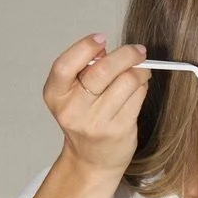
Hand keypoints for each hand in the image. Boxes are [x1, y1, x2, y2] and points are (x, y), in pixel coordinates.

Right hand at [44, 34, 148, 179]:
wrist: (92, 158)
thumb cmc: (84, 117)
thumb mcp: (72, 93)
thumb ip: (84, 69)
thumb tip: (107, 48)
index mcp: (55, 95)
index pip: (64, 66)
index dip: (84, 47)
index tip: (102, 38)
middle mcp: (72, 110)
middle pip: (102, 70)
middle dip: (126, 54)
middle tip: (138, 51)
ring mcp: (95, 122)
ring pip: (127, 81)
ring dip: (140, 70)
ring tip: (141, 70)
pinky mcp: (118, 130)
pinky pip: (138, 97)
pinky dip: (142, 86)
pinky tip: (139, 87)